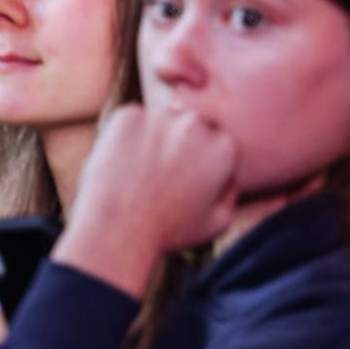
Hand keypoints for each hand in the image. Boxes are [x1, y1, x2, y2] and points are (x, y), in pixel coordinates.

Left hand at [54, 102, 236, 296]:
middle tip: (157, 175)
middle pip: (188, 124)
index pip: (214, 140)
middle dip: (177, 143)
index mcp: (225, 146)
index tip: (179, 180)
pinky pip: (129, 121)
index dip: (196, 160)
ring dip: (151, 138)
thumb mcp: (218, 222)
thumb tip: (228, 171)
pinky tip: (121, 165)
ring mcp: (160, 116)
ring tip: (138, 174)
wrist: (118, 230)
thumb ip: (230, 190)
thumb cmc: (168, 232)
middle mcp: (197, 123)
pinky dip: (125, 138)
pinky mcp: (128, 115)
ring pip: (158, 121)